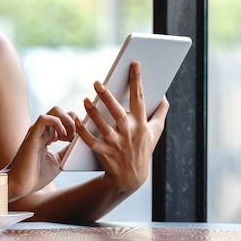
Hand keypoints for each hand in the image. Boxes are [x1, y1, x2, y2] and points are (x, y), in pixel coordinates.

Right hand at [3, 107, 75, 199]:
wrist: (20, 185)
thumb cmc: (36, 176)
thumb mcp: (59, 161)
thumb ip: (68, 151)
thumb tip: (80, 143)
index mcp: (47, 136)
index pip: (64, 119)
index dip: (75, 126)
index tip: (78, 140)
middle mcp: (42, 131)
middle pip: (61, 111)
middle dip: (73, 121)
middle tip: (74, 139)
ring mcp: (37, 132)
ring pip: (55, 111)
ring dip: (67, 121)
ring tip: (69, 137)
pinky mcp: (32, 135)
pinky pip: (44, 118)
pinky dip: (57, 123)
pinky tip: (62, 137)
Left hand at [76, 61, 168, 192]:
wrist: (131, 177)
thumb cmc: (142, 149)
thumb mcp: (155, 132)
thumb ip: (160, 113)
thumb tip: (164, 95)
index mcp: (141, 124)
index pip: (140, 98)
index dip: (137, 80)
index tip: (134, 64)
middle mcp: (129, 133)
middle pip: (117, 112)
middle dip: (108, 97)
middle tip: (97, 83)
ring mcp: (115, 144)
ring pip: (102, 127)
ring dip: (93, 113)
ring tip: (86, 100)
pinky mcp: (103, 153)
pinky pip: (91, 141)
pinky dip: (83, 132)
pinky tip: (76, 121)